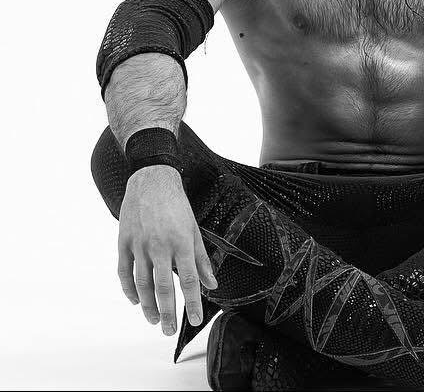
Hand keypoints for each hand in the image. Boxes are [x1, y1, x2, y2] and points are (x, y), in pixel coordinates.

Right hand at [117, 165, 217, 334]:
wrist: (152, 181)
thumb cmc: (176, 205)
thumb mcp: (194, 229)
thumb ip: (201, 258)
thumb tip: (211, 283)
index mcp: (180, 242)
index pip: (188, 280)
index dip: (192, 302)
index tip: (194, 320)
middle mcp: (159, 246)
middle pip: (163, 287)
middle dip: (167, 312)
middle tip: (170, 331)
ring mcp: (139, 244)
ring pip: (142, 283)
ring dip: (147, 305)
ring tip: (154, 320)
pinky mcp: (124, 241)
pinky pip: (124, 271)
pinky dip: (128, 289)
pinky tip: (135, 301)